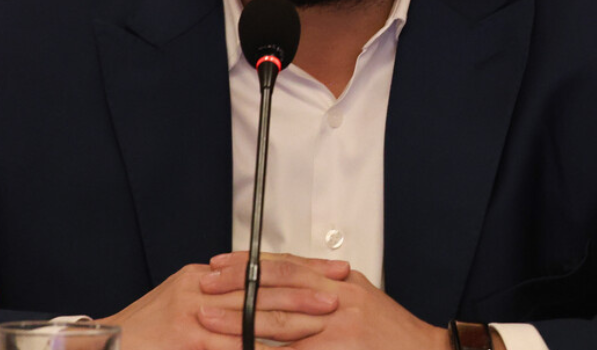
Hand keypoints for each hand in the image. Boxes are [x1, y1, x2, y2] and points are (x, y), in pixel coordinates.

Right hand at [97, 256, 344, 349]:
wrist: (106, 345)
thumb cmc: (144, 330)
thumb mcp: (181, 300)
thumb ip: (218, 298)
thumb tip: (255, 295)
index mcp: (203, 276)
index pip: (259, 267)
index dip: (298, 268)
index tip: (329, 271)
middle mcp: (201, 288)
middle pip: (262, 288)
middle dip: (303, 292)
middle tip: (337, 295)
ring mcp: (194, 314)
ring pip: (252, 317)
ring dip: (290, 323)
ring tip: (321, 324)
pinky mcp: (188, 339)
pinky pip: (233, 346)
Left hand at [198, 253, 448, 349]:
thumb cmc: (392, 333)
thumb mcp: (361, 295)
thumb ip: (328, 284)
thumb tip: (293, 273)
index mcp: (340, 284)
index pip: (286, 268)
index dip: (250, 264)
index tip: (220, 263)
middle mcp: (336, 304)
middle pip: (276, 293)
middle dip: (236, 291)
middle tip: (203, 288)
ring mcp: (336, 334)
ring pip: (278, 328)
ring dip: (238, 325)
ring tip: (207, 321)